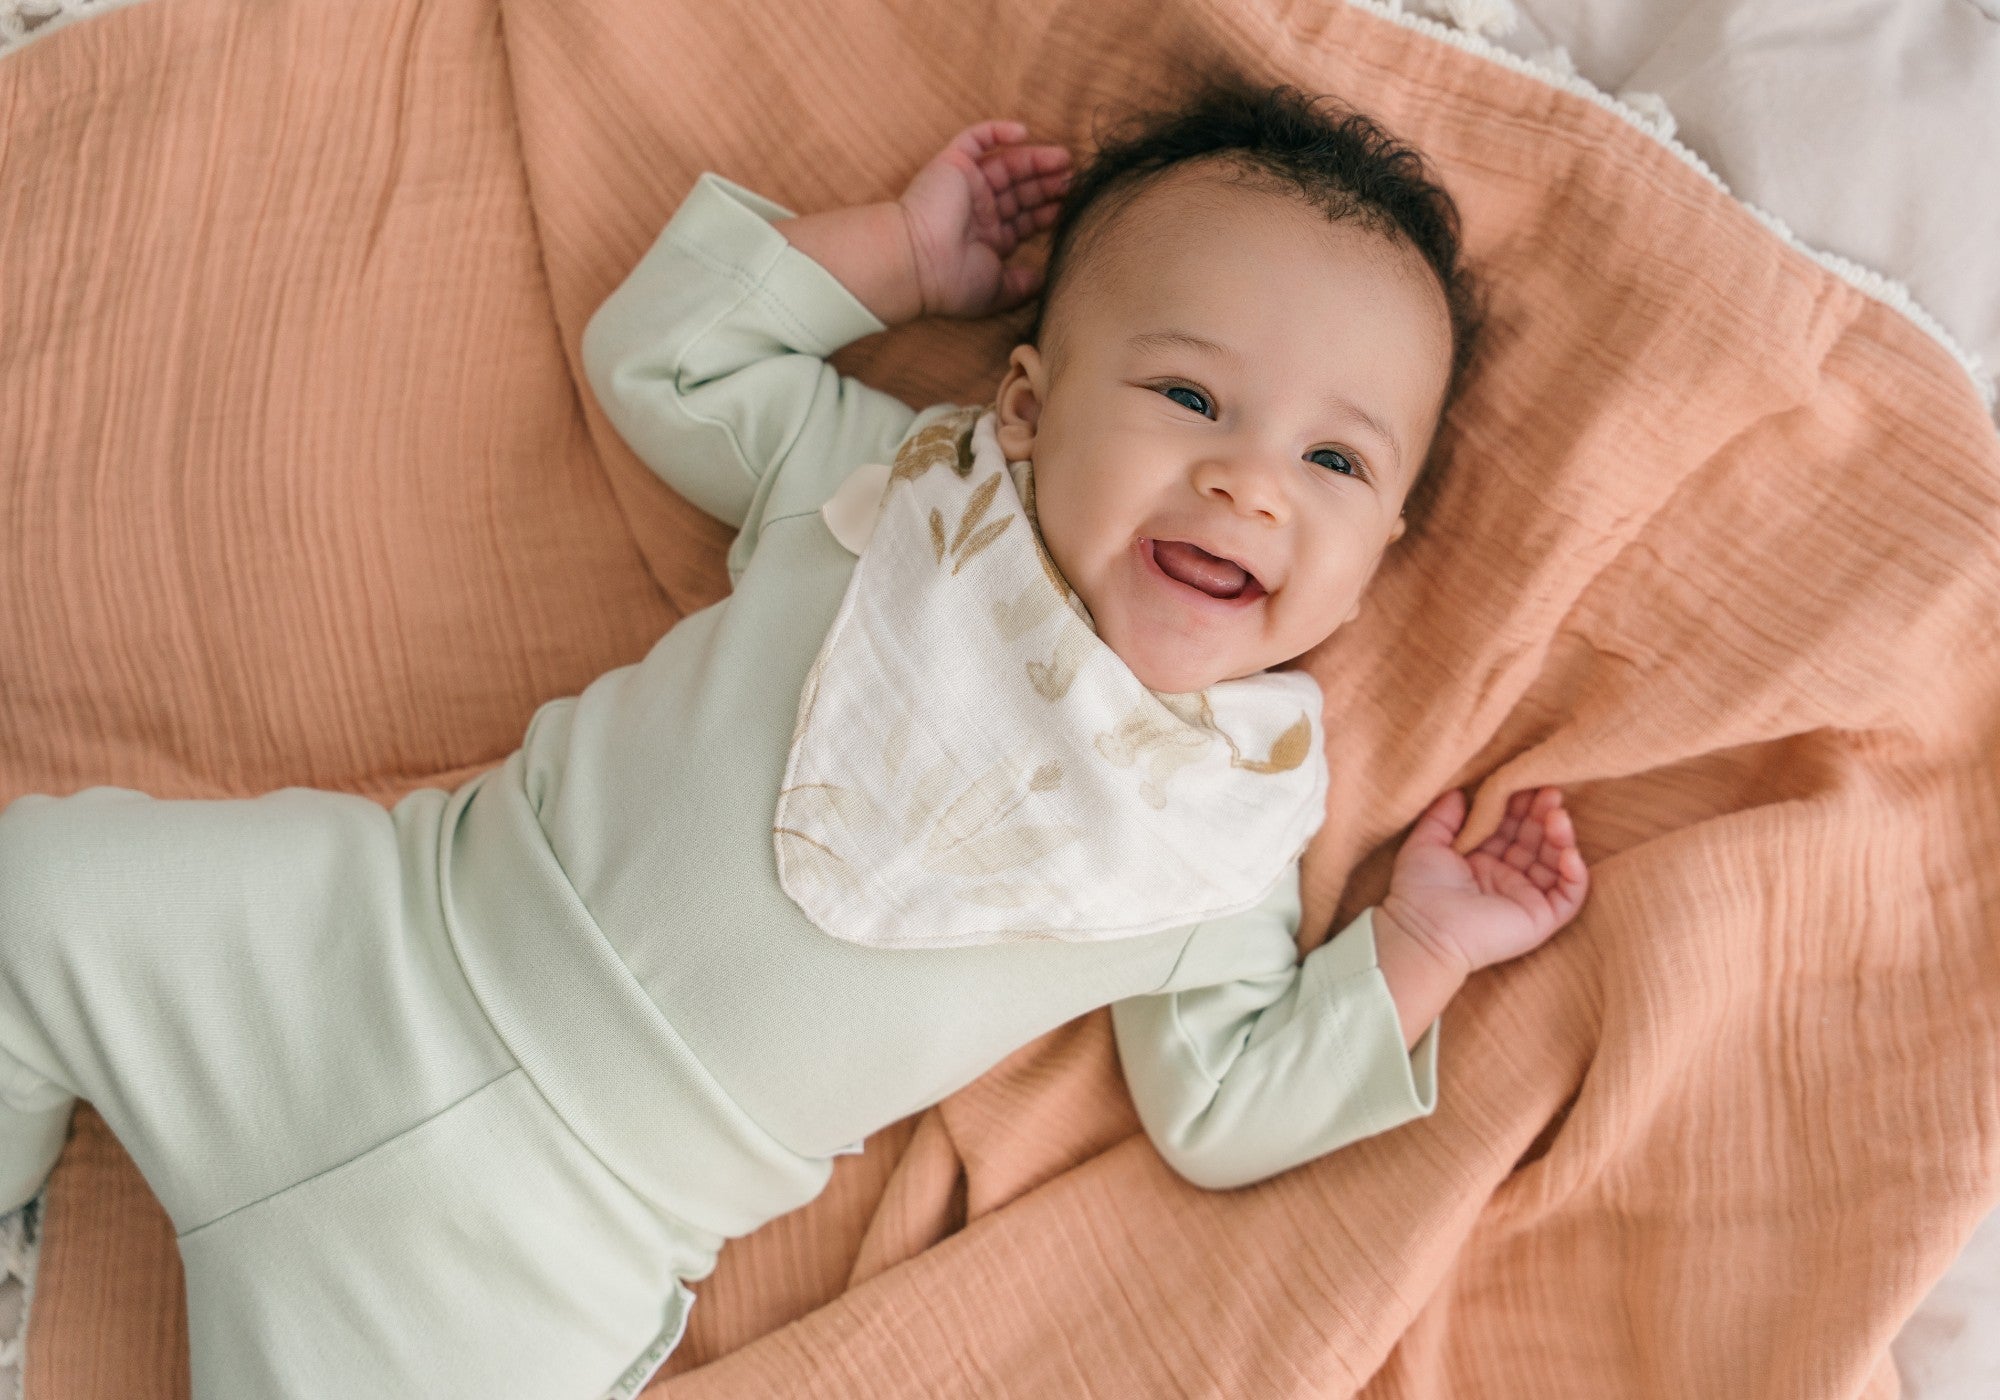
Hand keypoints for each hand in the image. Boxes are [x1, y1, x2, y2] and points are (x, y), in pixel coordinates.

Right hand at [897, 120, 1071, 318]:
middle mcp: (978, 212)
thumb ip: (1021, 285)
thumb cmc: (954, 281)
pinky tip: (1024, 133)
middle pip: (1020, 191)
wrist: (918, 260)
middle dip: (1047, 184)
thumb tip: (1043, 281)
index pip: (1023, 219)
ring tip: (1064, 159)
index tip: (1070, 206)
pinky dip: (997, 132)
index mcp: (987, 240)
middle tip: (1074, 179)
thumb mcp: (997, 290)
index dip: (1047, 211)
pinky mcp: (952, 164)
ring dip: (1035, 160)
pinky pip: (975, 139)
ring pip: (1007, 164)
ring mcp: (966, 186)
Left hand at [1378, 787, 1589, 983]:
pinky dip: (1575, 875)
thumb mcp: (1426, 842)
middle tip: (1549, 790)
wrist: (1423, 931)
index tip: (1524, 782)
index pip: (1509, 827)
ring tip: (1557, 815)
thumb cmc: (1419, 889)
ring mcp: (1525, 898)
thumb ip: (1443, 816)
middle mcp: (1505, 877)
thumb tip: (1459, 792)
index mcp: (1481, 860)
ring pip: (1555, 863)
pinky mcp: (1540, 919)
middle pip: (1535, 840)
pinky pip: (1569, 896)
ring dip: (1561, 837)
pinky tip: (1568, 853)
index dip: (1518, 806)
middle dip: (1543, 815)